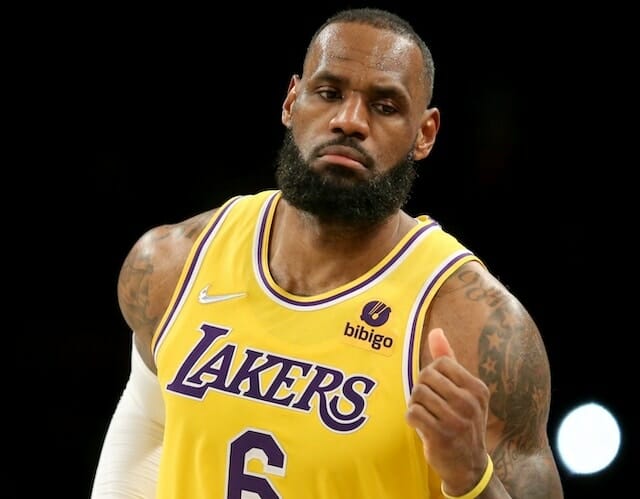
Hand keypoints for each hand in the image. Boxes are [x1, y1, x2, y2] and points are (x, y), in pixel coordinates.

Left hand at [406, 328, 490, 495]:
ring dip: (415, 405)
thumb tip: (436, 331)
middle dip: (420, 390)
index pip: (440, 364)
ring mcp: (456, 420)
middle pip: (425, 378)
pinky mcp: (441, 436)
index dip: (430, 375)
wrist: (468, 465)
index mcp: (477, 388)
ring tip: (425, 415)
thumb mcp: (463, 391)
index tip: (436, 390)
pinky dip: (411, 418)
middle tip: (428, 404)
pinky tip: (421, 426)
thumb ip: (448, 360)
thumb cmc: (461, 421)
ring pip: (417, 395)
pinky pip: (412, 413)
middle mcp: (469, 403)